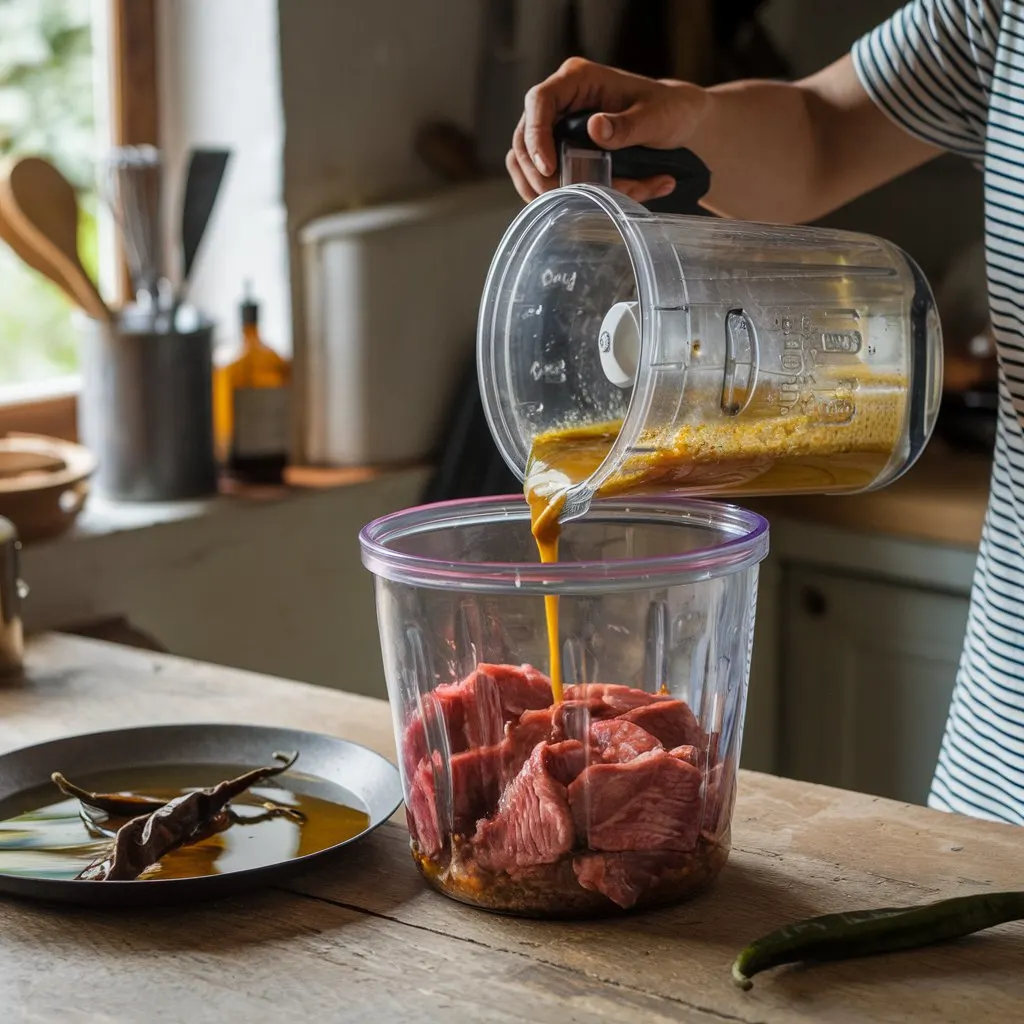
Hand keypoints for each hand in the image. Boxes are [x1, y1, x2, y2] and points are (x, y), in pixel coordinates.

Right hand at [507, 57, 710, 202]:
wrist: (677, 123)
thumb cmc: (669, 112)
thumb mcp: (656, 118)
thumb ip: (627, 126)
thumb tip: (595, 127)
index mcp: (579, 79)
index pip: (540, 100)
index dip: (537, 136)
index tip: (548, 168)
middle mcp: (562, 100)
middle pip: (524, 136)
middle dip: (536, 172)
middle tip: (558, 197)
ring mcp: (557, 125)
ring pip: (526, 159)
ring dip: (542, 187)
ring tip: (571, 204)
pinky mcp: (560, 148)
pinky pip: (540, 173)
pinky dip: (553, 193)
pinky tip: (576, 204)